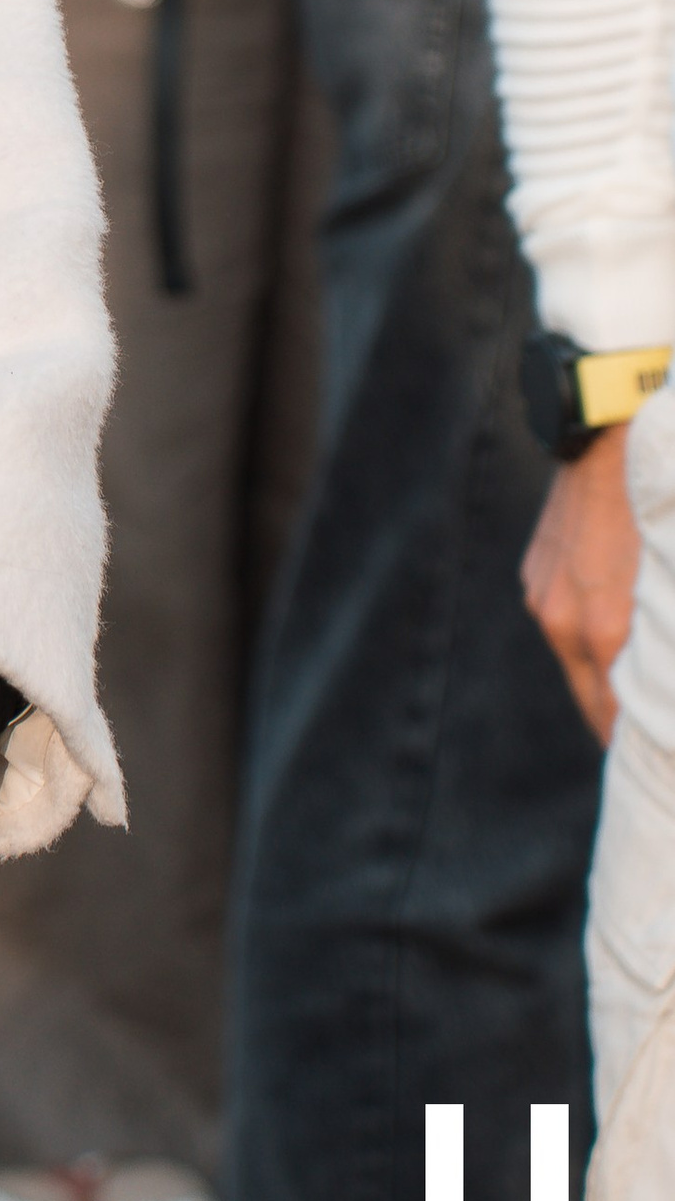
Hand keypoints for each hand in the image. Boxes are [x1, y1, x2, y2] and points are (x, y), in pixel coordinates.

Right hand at [523, 425, 640, 743]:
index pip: (617, 722)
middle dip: (622, 731)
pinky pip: (567, 626)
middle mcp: (566, 623)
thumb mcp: (671, 578)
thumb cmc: (656, 508)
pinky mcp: (538, 575)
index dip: (637, 749)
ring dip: (607, 683)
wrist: (607, 433)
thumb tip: (668, 674)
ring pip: (580, 665)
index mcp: (604, 631)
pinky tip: (616, 630)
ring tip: (639, 695)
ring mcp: (546, 597)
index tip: (657, 767)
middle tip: (653, 749)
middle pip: (594, 705)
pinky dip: (591, 640)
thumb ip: (665, 637)